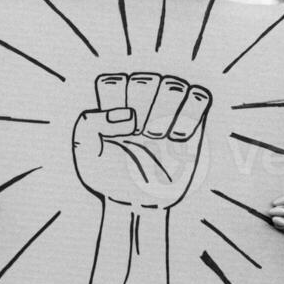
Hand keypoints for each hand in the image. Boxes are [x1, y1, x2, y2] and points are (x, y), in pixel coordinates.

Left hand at [72, 72, 210, 209]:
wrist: (136, 202)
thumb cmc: (109, 174)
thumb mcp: (84, 151)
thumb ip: (89, 123)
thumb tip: (129, 115)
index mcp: (114, 100)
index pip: (115, 82)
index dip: (115, 109)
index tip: (113, 134)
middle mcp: (142, 99)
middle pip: (145, 81)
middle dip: (139, 113)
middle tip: (137, 137)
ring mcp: (168, 109)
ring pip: (174, 85)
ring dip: (164, 113)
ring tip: (157, 138)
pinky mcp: (193, 121)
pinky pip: (199, 96)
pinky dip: (191, 114)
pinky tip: (178, 138)